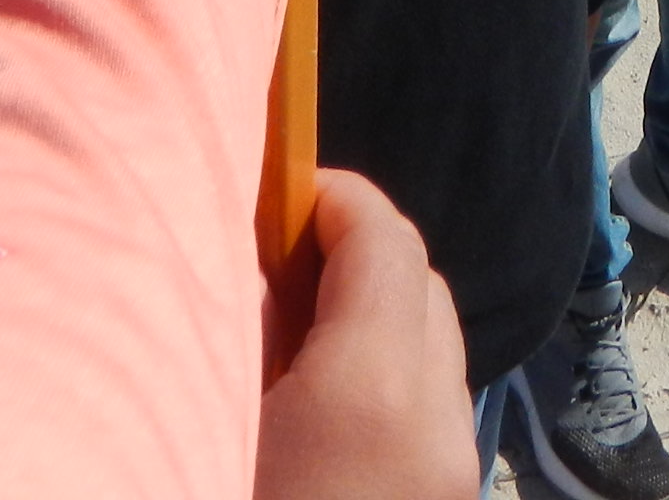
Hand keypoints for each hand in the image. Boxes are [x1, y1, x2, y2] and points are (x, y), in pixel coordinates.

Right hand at [252, 171, 476, 499]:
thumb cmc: (221, 493)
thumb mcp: (211, 417)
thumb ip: (245, 328)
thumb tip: (263, 265)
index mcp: (373, 392)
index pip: (385, 242)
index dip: (336, 200)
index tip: (279, 198)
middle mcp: (440, 422)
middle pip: (423, 287)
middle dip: (358, 254)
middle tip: (278, 265)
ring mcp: (457, 466)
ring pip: (436, 348)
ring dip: (379, 318)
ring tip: (299, 337)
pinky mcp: (453, 492)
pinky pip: (435, 407)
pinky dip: (393, 378)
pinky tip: (328, 407)